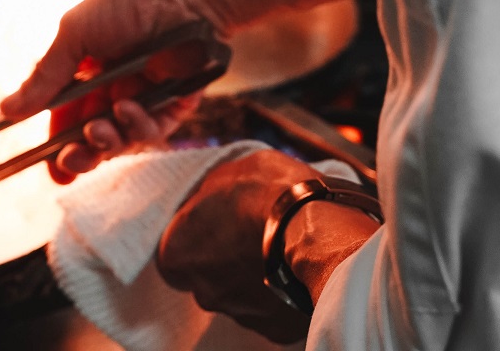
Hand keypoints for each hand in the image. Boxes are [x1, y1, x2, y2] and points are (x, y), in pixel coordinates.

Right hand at [0, 0, 373, 183]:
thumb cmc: (125, 2)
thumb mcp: (74, 37)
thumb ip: (44, 78)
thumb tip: (7, 110)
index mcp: (85, 76)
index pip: (67, 121)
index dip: (58, 147)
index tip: (51, 168)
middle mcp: (113, 90)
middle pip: (94, 139)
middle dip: (81, 156)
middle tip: (71, 161)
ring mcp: (144, 98)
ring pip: (123, 140)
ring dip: (107, 143)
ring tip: (97, 130)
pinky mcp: (175, 103)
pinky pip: (154, 130)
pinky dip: (138, 127)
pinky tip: (127, 110)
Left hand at [156, 150, 320, 343]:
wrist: (323, 232)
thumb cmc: (269, 194)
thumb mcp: (230, 170)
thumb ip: (209, 192)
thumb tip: (207, 196)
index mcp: (177, 255)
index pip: (176, 252)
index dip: (197, 236)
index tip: (217, 223)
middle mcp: (202, 292)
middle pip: (208, 278)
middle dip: (227, 260)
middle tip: (253, 235)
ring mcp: (239, 314)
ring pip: (241, 295)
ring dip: (255, 277)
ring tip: (281, 251)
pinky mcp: (275, 330)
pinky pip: (273, 312)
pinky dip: (283, 296)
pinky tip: (298, 272)